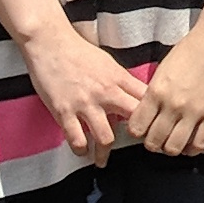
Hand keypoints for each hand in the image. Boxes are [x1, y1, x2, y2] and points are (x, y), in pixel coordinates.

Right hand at [11, 16, 142, 165]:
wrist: (50, 43)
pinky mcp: (64, 112)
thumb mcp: (109, 63)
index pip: (146, 100)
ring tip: (102, 159)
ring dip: (104, 153)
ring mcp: (85, 104)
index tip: (152, 128)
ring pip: (106, 138)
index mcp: (119, 79)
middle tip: (130, 149)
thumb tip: (136, 97)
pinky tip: (81, 151)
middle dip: (136, 138)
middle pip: (133, 121)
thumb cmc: (79, 51)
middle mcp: (106, 93)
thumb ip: (123, 82)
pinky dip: (81, 150)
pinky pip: (77, 140)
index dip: (153, 116)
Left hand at [128, 23, 203, 160]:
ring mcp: (194, 111)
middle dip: (152, 143)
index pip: (137, 127)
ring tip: (173, 141)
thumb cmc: (188, 51)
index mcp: (156, 92)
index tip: (142, 130)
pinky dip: (192, 149)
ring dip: (170, 148)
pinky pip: (200, 144)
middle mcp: (172, 105)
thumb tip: (146, 115)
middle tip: (156, 139)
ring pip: (174, 147)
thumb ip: (153, 94)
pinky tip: (190, 144)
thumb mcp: (162, 70)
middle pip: (154, 141)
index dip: (137, 132)